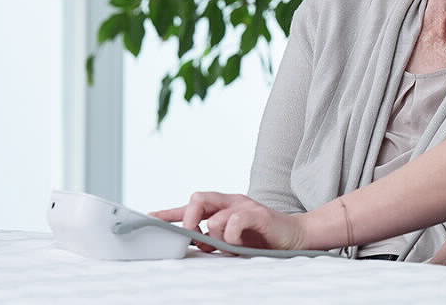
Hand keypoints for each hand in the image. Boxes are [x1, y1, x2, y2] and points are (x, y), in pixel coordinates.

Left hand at [151, 192, 305, 253]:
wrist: (295, 236)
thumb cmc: (262, 238)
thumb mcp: (232, 239)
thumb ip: (213, 238)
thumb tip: (193, 243)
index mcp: (223, 205)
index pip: (191, 205)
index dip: (169, 212)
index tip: (149, 218)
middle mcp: (232, 201)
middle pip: (198, 198)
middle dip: (189, 221)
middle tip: (195, 239)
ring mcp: (245, 205)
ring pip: (215, 217)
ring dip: (215, 237)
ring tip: (226, 247)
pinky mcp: (258, 214)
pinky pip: (234, 222)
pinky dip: (231, 237)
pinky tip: (239, 244)